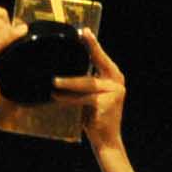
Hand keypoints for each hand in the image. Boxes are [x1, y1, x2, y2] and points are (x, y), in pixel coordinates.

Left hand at [56, 32, 128, 154]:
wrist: (106, 141)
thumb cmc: (94, 117)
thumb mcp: (91, 95)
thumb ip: (86, 81)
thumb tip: (64, 68)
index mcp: (114, 76)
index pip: (101, 57)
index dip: (93, 43)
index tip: (83, 30)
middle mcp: (117, 81)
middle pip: (99, 61)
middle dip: (89, 48)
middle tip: (78, 36)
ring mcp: (114, 91)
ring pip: (87, 83)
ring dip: (68, 82)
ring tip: (54, 81)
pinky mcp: (107, 103)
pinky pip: (83, 98)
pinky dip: (68, 99)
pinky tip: (56, 97)